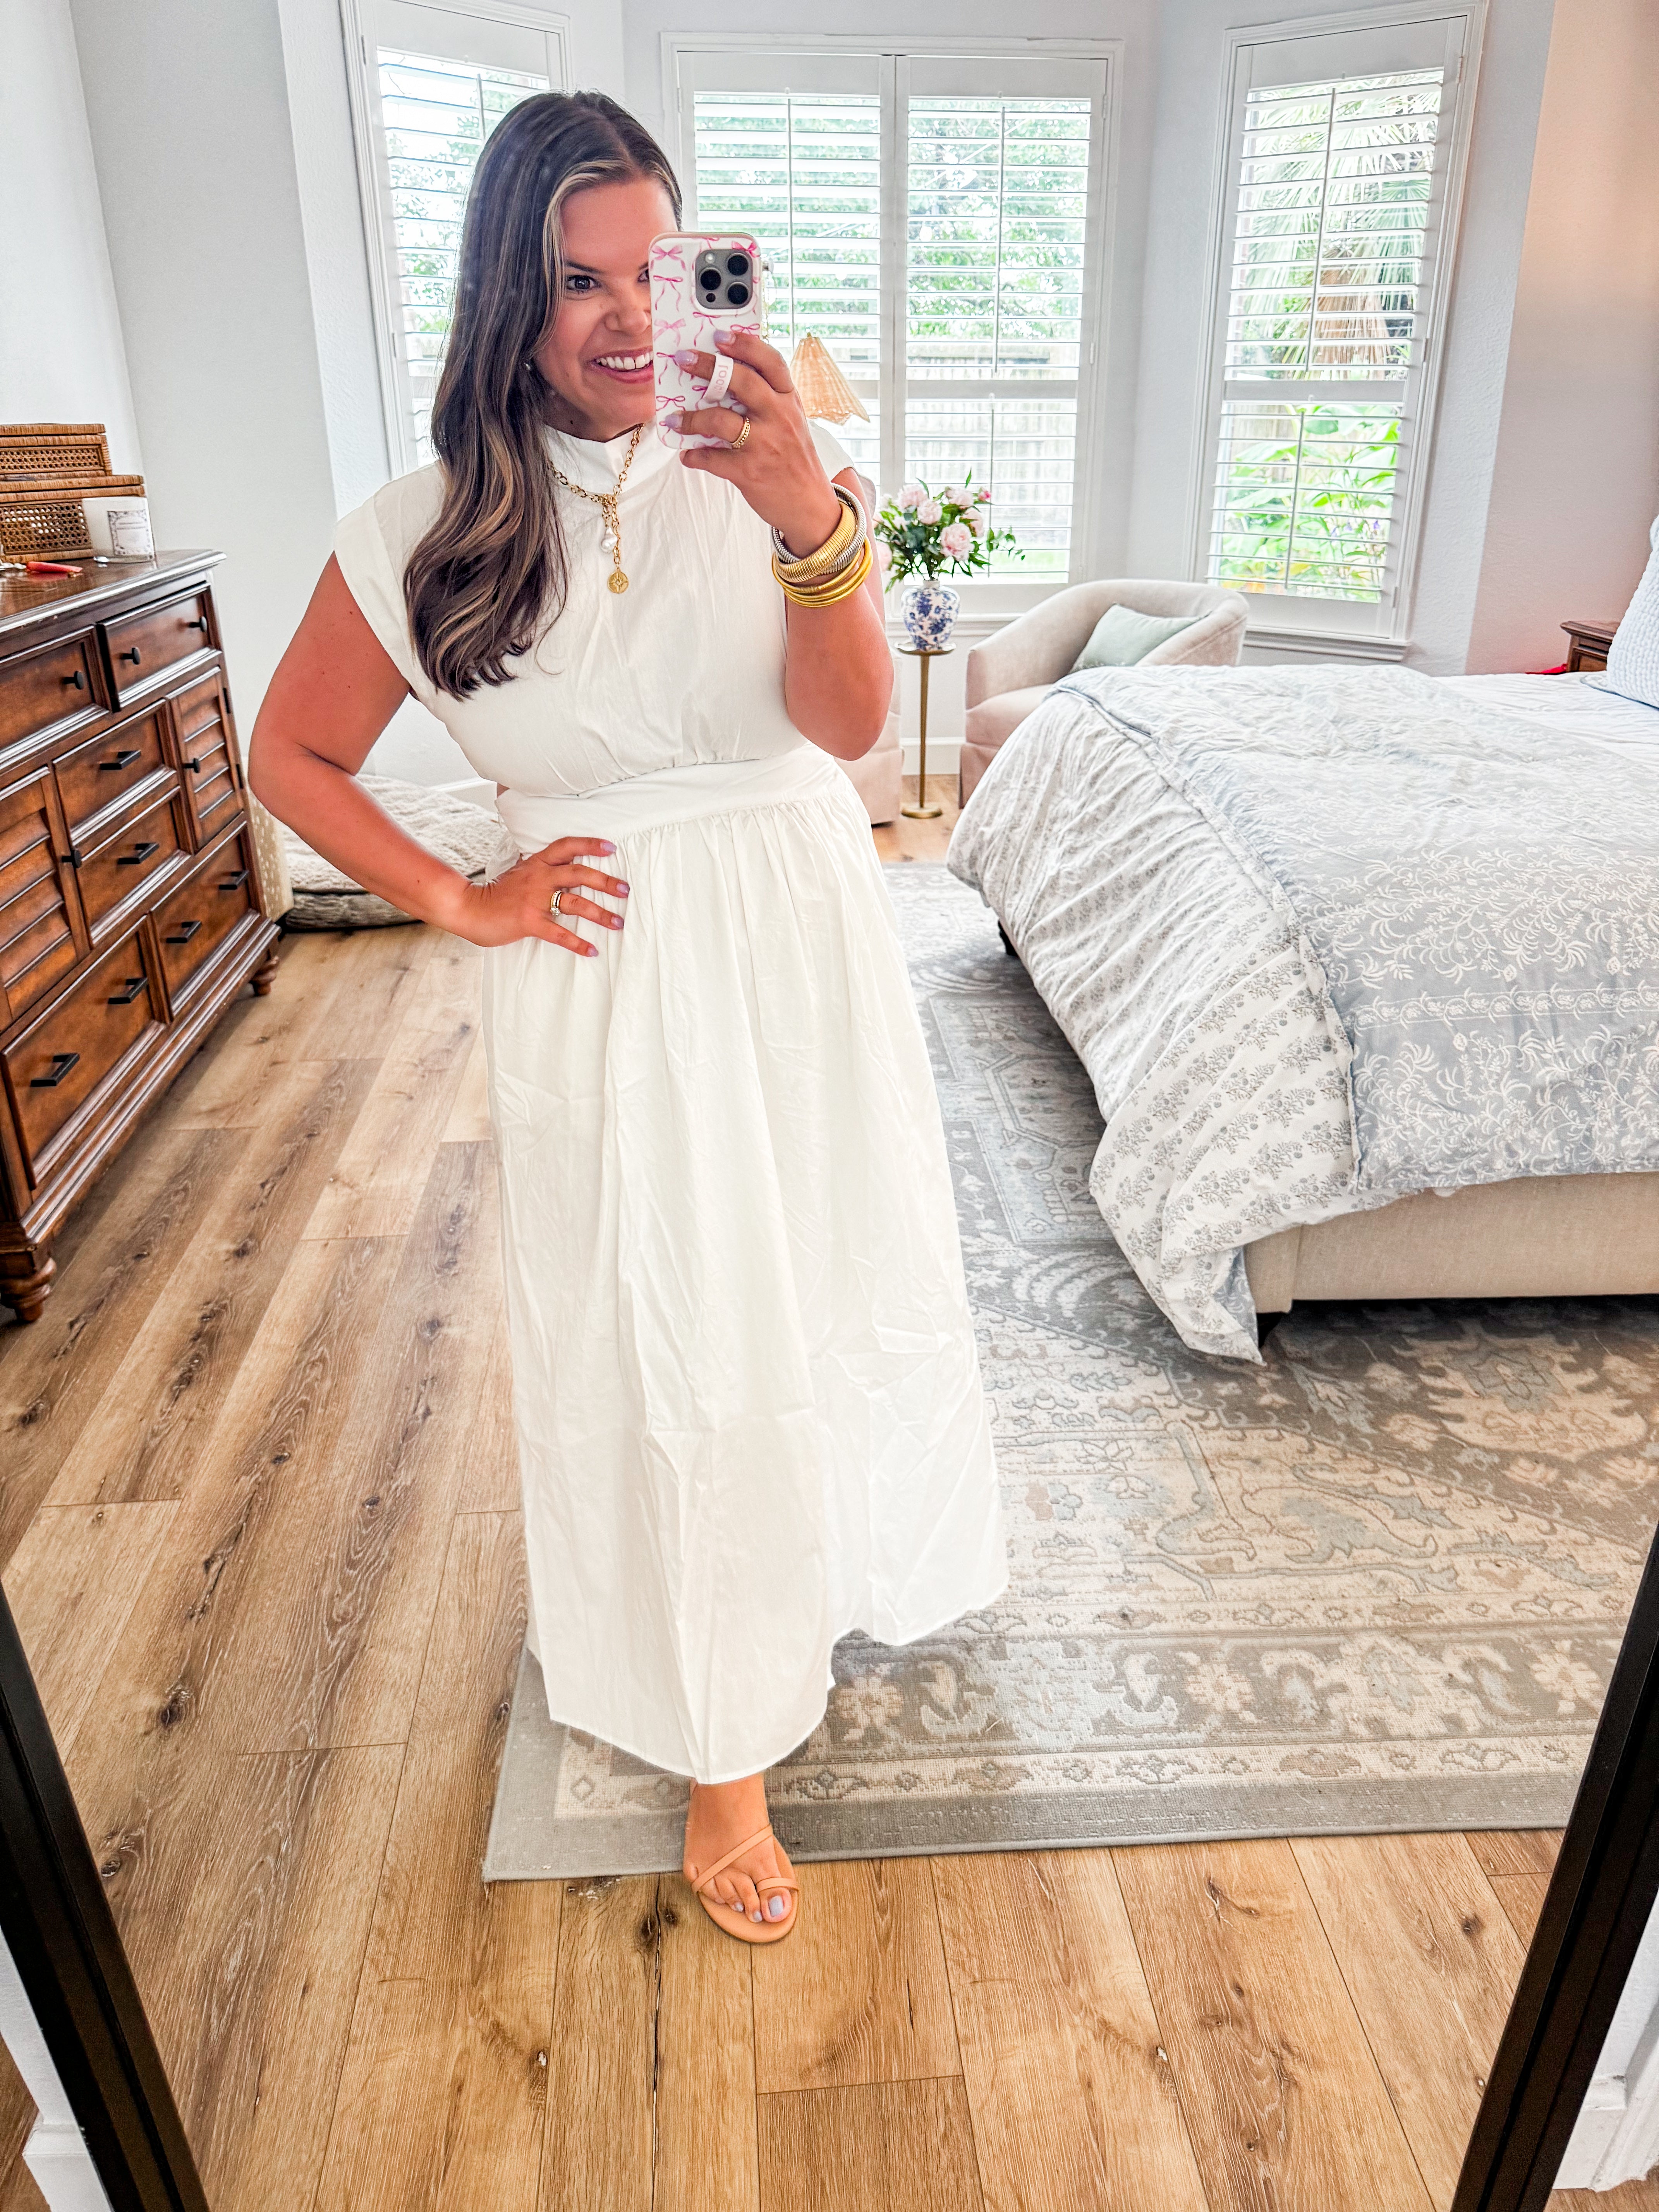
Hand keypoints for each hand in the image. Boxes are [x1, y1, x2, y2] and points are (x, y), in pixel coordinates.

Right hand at [446, 836, 627, 955]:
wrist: (469, 908)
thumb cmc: (497, 894)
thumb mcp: (520, 873)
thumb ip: (542, 871)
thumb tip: (568, 873)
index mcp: (537, 863)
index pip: (567, 846)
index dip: (590, 845)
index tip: (611, 847)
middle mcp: (539, 877)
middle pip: (579, 873)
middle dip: (606, 881)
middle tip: (625, 889)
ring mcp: (534, 899)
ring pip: (575, 903)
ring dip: (600, 914)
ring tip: (618, 923)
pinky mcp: (529, 922)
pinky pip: (560, 933)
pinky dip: (578, 943)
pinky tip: (593, 950)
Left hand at [668, 330, 842, 556]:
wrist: (810, 505)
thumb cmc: (794, 458)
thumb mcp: (791, 421)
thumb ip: (767, 398)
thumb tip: (722, 379)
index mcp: (789, 401)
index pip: (770, 362)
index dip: (745, 345)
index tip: (720, 335)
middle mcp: (779, 418)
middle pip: (742, 382)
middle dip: (709, 367)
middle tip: (684, 359)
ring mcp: (764, 445)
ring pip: (721, 421)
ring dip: (692, 418)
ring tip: (675, 419)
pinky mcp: (749, 472)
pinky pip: (714, 459)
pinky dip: (696, 456)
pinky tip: (687, 454)